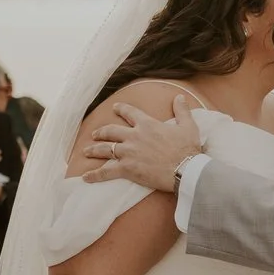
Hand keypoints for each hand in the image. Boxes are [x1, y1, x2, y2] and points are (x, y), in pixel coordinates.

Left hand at [87, 93, 202, 190]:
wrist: (185, 169)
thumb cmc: (188, 149)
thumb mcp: (188, 126)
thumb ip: (182, 111)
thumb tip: (179, 97)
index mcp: (147, 124)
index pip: (130, 113)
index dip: (121, 109)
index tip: (115, 108)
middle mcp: (134, 136)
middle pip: (111, 131)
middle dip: (101, 132)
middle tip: (95, 134)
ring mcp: (128, 152)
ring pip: (105, 148)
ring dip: (94, 150)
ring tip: (86, 151)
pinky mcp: (127, 168)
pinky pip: (106, 171)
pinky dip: (95, 174)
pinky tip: (85, 177)